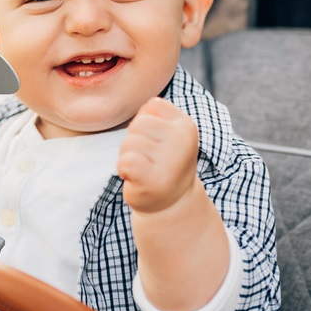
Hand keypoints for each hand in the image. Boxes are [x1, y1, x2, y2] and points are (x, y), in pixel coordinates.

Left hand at [117, 97, 198, 213]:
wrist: (171, 204)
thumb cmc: (162, 163)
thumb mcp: (166, 133)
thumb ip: (154, 114)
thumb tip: (145, 107)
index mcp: (186, 125)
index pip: (150, 106)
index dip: (145, 124)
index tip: (156, 143)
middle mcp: (183, 140)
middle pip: (138, 124)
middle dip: (134, 141)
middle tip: (148, 160)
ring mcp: (171, 161)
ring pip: (129, 142)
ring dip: (128, 156)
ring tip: (143, 169)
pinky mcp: (154, 180)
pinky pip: (125, 161)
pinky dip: (124, 170)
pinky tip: (136, 178)